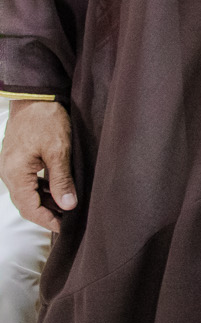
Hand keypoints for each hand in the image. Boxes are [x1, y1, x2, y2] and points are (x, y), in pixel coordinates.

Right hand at [0, 99, 75, 231]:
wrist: (35, 96)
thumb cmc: (45, 119)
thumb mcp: (58, 150)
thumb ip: (62, 179)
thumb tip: (68, 205)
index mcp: (15, 174)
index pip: (28, 208)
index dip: (47, 220)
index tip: (65, 226)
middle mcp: (9, 173)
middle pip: (26, 203)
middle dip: (47, 213)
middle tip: (69, 219)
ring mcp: (12, 167)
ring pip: (28, 193)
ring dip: (46, 201)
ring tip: (67, 206)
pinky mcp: (19, 160)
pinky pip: (29, 181)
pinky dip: (43, 189)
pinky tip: (59, 190)